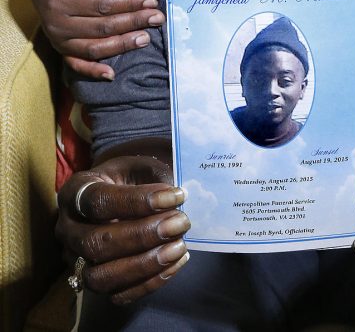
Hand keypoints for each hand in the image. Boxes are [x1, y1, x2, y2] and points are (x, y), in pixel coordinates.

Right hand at [26, 0, 164, 79]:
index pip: (102, 5)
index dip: (128, 4)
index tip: (150, 1)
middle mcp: (59, 24)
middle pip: (103, 27)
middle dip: (133, 22)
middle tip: (157, 18)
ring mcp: (60, 41)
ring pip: (96, 48)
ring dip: (123, 45)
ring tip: (146, 38)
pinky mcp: (62, 51)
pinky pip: (77, 65)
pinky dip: (93, 71)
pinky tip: (112, 74)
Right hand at [56, 155, 189, 303]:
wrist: (124, 192)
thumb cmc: (133, 177)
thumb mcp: (142, 165)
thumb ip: (157, 178)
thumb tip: (181, 200)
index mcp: (76, 191)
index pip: (99, 201)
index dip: (139, 201)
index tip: (177, 196)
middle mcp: (68, 228)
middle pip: (96, 242)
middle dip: (143, 235)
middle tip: (181, 222)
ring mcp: (77, 260)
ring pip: (99, 276)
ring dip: (144, 264)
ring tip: (179, 247)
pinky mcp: (96, 281)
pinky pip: (117, 295)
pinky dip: (149, 283)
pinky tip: (176, 262)